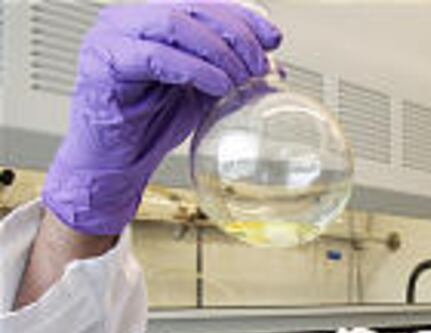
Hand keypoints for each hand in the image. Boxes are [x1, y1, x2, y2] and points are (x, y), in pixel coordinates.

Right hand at [42, 0, 281, 234]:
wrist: (115, 164)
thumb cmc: (151, 126)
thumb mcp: (202, 93)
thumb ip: (230, 73)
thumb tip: (275, 68)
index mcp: (150, 18)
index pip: (203, 2)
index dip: (242, 15)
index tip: (273, 38)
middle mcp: (127, 20)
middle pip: (192, 7)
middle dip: (235, 35)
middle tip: (259, 65)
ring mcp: (110, 37)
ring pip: (174, 23)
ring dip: (217, 51)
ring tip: (239, 78)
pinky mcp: (102, 64)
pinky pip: (155, 56)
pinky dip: (194, 68)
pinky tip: (217, 85)